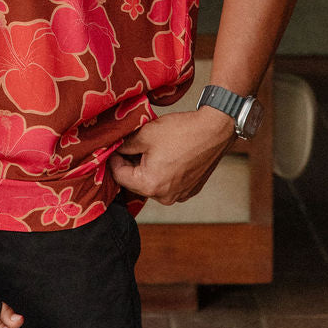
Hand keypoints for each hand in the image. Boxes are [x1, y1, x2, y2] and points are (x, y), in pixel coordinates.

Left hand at [109, 107, 235, 204]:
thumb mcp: (145, 133)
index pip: (119, 176)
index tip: (117, 146)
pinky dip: (164, 171)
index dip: (115, 158)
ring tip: (155, 148)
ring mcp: (179, 196)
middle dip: (132, 163)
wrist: (214, 131)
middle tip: (136, 143)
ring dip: (148, 168)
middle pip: (136, 182)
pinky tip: (170, 154)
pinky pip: (168, 183)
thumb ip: (124, 144)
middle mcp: (164, 197)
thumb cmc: (181, 132)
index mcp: (150, 185)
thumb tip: (114, 149)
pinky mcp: (189, 191)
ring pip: (152, 183)